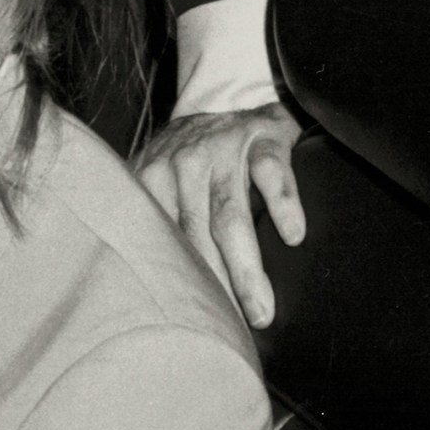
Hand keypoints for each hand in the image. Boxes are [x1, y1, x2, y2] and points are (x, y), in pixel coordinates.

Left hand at [135, 101, 305, 329]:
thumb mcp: (160, 179)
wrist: (230, 97)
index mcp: (152, 178)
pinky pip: (272, 171)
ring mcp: (223, 148)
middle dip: (212, 286)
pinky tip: (293, 236)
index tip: (184, 324)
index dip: (173, 282)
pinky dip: (283, 202)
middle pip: (194, 233)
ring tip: (261, 310)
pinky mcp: (263, 136)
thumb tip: (136, 289)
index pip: (161, 237)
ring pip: (230, 212)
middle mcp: (182, 163)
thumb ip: (152, 222)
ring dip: (246, 265)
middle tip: (228, 333)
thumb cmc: (192, 159)